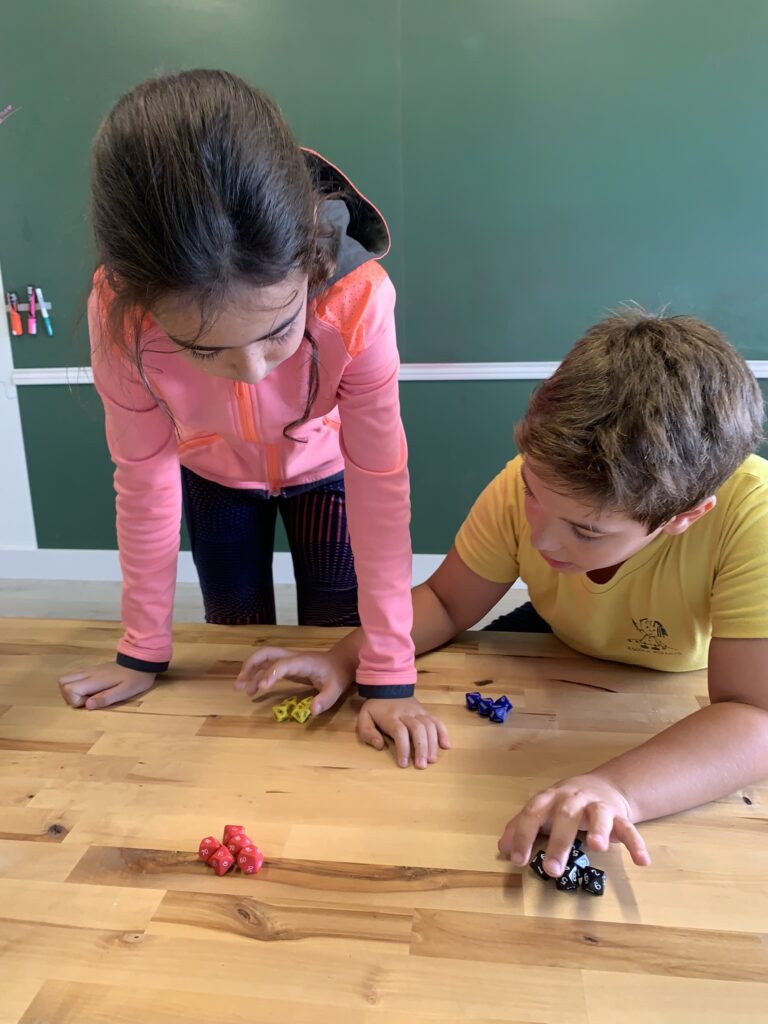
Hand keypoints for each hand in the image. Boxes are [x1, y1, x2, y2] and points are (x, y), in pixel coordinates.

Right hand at [58, 661, 156, 709]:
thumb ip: (106, 698)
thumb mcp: (125, 691)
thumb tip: (87, 705)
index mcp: (94, 679)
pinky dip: (78, 686)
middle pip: (62, 681)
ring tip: (90, 696)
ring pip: (68, 678)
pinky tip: (93, 690)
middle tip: (86, 700)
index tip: (91, 701)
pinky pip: (76, 677)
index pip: (69, 688)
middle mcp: (88, 673)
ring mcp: (89, 670)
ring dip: (72, 691)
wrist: (142, 661)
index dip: (75, 700)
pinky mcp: (93, 670)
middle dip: (69, 695)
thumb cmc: (135, 678)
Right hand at [234, 647, 353, 714]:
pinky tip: (252, 690)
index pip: (282, 663)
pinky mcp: (287, 666)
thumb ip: (326, 699)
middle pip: (266, 653)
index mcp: (303, 661)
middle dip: (251, 665)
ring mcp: (288, 660)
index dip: (271, 673)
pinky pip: (268, 667)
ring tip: (239, 688)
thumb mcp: (336, 688)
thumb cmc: (338, 674)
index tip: (262, 687)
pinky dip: (257, 675)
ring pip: (264, 659)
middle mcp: (292, 657)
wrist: (342, 661)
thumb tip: (313, 711)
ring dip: (250, 670)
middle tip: (239, 683)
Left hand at [357, 697, 449, 768]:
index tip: (403, 764)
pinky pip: (437, 721)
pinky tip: (446, 745)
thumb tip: (380, 745)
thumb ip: (368, 733)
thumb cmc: (376, 707)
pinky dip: (443, 733)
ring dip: (432, 744)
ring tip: (432, 760)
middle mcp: (407, 713)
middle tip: (422, 765)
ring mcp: (418, 712)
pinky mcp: (426, 712)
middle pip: (418, 729)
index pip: (400, 732)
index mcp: (391, 716)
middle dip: (421, 748)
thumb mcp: (364, 717)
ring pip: (429, 726)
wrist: (389, 686)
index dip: (403, 748)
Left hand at [498, 774, 650, 875]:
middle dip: (558, 842)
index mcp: (550, 798)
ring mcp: (598, 806)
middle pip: (565, 816)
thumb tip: (502, 848)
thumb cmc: (564, 804)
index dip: (523, 834)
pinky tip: (642, 861)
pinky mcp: (620, 816)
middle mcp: (574, 799)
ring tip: (598, 847)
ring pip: (599, 814)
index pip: (533, 812)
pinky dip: (636, 844)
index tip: (517, 859)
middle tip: (551, 870)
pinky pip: (629, 829)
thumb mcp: (541, 811)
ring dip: (599, 829)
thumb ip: (521, 827)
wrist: (602, 787)